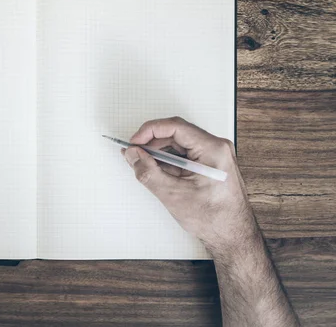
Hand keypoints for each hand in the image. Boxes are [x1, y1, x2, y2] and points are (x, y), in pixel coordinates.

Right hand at [122, 117, 257, 253]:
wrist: (232, 237)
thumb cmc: (215, 219)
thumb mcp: (174, 195)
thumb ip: (148, 172)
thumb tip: (133, 155)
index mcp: (213, 150)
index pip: (175, 127)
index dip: (150, 131)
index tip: (134, 142)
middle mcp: (216, 148)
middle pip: (176, 134)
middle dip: (152, 143)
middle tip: (134, 154)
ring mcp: (213, 155)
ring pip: (178, 144)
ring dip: (159, 153)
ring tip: (144, 166)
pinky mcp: (208, 164)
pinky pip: (184, 154)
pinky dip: (168, 161)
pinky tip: (157, 172)